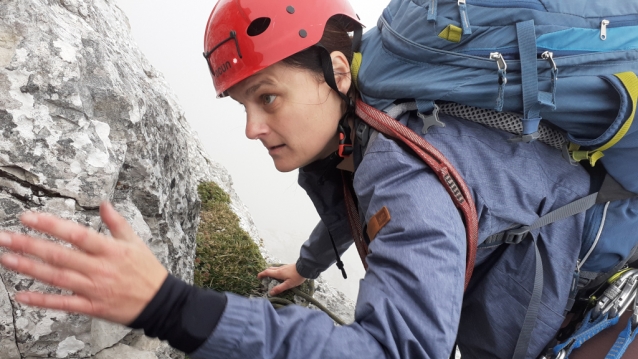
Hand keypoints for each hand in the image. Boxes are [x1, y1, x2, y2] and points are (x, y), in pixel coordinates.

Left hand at [0, 202, 167, 324]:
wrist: (160, 302)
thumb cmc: (147, 271)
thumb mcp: (136, 242)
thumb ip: (117, 223)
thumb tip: (104, 204)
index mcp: (110, 250)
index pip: (76, 234)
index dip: (51, 225)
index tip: (30, 217)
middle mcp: (99, 268)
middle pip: (60, 255)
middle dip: (30, 245)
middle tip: (6, 237)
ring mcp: (94, 288)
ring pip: (57, 277)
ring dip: (30, 268)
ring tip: (7, 258)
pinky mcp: (91, 306)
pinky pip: (63, 303)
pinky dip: (41, 300)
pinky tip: (22, 294)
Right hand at [257, 263, 305, 295]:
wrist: (305, 268)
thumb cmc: (296, 277)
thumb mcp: (288, 284)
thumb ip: (280, 288)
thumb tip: (271, 293)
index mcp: (278, 273)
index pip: (267, 272)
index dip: (261, 274)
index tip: (258, 277)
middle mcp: (280, 269)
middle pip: (270, 269)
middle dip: (265, 272)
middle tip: (263, 277)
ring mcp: (284, 267)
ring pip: (274, 268)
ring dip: (270, 271)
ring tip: (270, 276)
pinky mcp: (288, 266)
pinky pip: (278, 268)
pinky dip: (275, 271)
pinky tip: (279, 274)